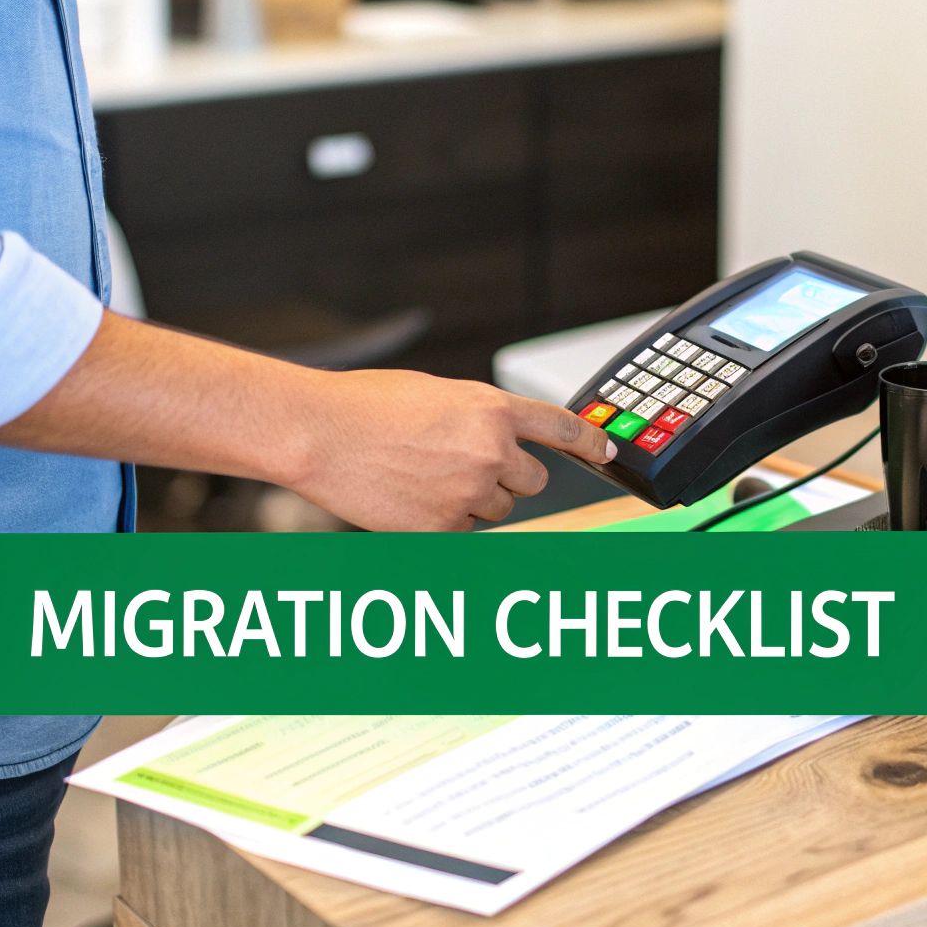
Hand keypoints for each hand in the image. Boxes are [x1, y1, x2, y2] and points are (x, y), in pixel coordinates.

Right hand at [286, 370, 615, 530]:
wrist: (319, 433)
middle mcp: (490, 451)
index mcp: (493, 410)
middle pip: (532, 481)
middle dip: (509, 477)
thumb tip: (508, 437)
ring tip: (426, 475)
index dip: (591, 442)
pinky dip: (444, 520)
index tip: (606, 450)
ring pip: (499, 509)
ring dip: (475, 499)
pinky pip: (464, 531)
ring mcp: (468, 493)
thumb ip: (483, 416)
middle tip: (466, 464)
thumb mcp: (440, 394)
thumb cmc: (367, 406)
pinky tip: (411, 496)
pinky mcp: (443, 527)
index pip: (563, 428)